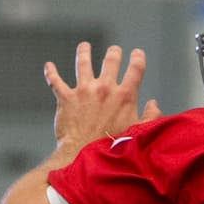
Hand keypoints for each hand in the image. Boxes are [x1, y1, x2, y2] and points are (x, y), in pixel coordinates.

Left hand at [43, 42, 162, 156]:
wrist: (85, 156)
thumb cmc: (113, 148)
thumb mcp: (138, 133)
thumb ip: (149, 117)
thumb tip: (154, 105)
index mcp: (124, 96)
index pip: (136, 69)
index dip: (138, 58)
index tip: (138, 53)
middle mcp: (105, 88)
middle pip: (111, 61)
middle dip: (114, 53)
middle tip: (115, 50)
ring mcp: (84, 91)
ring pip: (84, 63)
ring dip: (84, 52)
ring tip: (84, 46)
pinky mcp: (66, 98)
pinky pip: (56, 81)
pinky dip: (51, 73)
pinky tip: (49, 66)